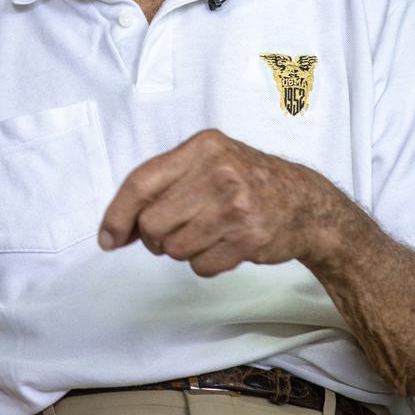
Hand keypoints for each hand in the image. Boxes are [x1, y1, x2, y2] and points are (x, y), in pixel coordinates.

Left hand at [98, 129, 341, 276]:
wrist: (306, 204)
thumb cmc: (247, 182)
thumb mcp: (209, 162)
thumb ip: (165, 184)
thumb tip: (117, 227)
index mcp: (202, 147)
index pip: (141, 183)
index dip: (117, 215)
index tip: (108, 238)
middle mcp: (218, 171)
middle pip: (152, 223)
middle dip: (154, 238)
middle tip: (173, 233)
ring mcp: (235, 205)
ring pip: (174, 249)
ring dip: (183, 251)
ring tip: (207, 234)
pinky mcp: (249, 237)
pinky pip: (201, 266)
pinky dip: (206, 263)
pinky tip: (226, 245)